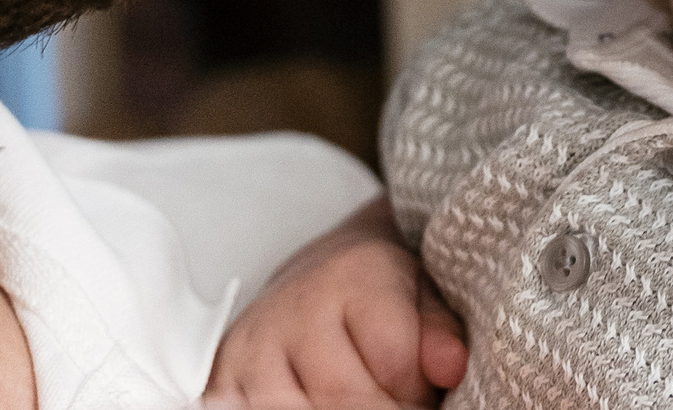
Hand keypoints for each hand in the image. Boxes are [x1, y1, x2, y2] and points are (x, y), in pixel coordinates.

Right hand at [203, 195, 467, 407]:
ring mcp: (252, 345)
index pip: (392, 358)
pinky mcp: (222, 377)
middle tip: (398, 406)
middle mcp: (295, 306)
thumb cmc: (377, 295)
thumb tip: (450, 367)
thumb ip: (440, 331)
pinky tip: (317, 406)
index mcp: (353, 275)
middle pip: (343, 394)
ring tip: (366, 403)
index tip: (424, 395)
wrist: (314, 277)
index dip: (416, 392)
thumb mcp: (422, 297)